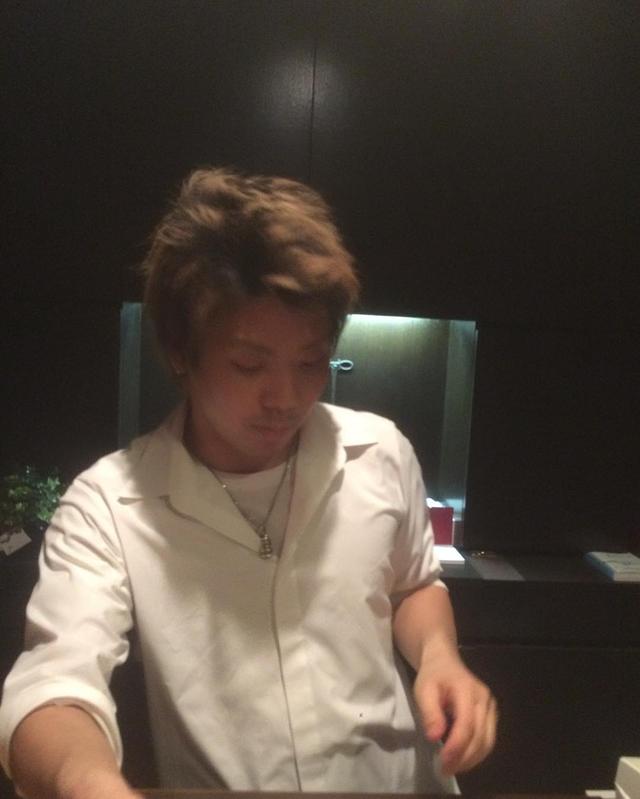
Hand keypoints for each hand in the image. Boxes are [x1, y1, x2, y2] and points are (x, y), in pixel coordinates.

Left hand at [413, 653, 496, 775]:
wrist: (444, 661)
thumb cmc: (432, 675)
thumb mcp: (423, 690)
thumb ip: (430, 712)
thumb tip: (434, 737)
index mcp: (467, 690)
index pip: (467, 724)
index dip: (457, 746)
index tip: (443, 762)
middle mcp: (484, 699)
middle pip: (480, 736)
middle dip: (463, 758)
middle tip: (445, 771)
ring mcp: (491, 706)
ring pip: (488, 741)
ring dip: (472, 759)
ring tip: (453, 768)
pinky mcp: (492, 714)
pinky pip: (488, 738)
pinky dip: (477, 753)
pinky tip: (462, 758)